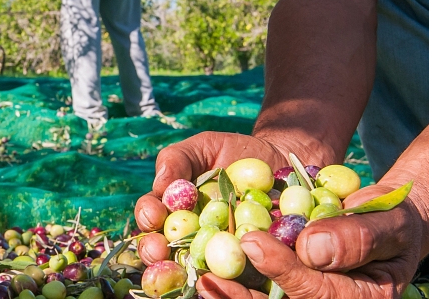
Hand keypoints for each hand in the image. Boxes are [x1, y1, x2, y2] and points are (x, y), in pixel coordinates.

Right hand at [135, 131, 326, 264]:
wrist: (281, 162)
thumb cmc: (235, 152)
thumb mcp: (204, 147)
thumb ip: (177, 159)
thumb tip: (160, 186)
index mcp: (172, 210)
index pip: (151, 216)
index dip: (147, 218)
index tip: (152, 215)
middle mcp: (188, 236)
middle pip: (163, 251)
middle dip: (155, 253)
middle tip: (158, 250)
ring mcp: (217, 254)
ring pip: (195, 269)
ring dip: (186, 271)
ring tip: (188, 267)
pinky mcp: (248, 265)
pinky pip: (237, 277)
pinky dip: (231, 281)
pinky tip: (230, 275)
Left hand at [195, 184, 424, 298]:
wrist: (383, 223)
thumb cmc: (391, 219)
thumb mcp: (389, 220)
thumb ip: (360, 234)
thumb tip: (311, 248)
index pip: (318, 292)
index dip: (284, 270)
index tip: (254, 242)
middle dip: (242, 297)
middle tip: (208, 277)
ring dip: (230, 297)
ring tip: (200, 280)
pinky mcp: (286, 293)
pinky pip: (258, 293)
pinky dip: (230, 288)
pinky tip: (204, 277)